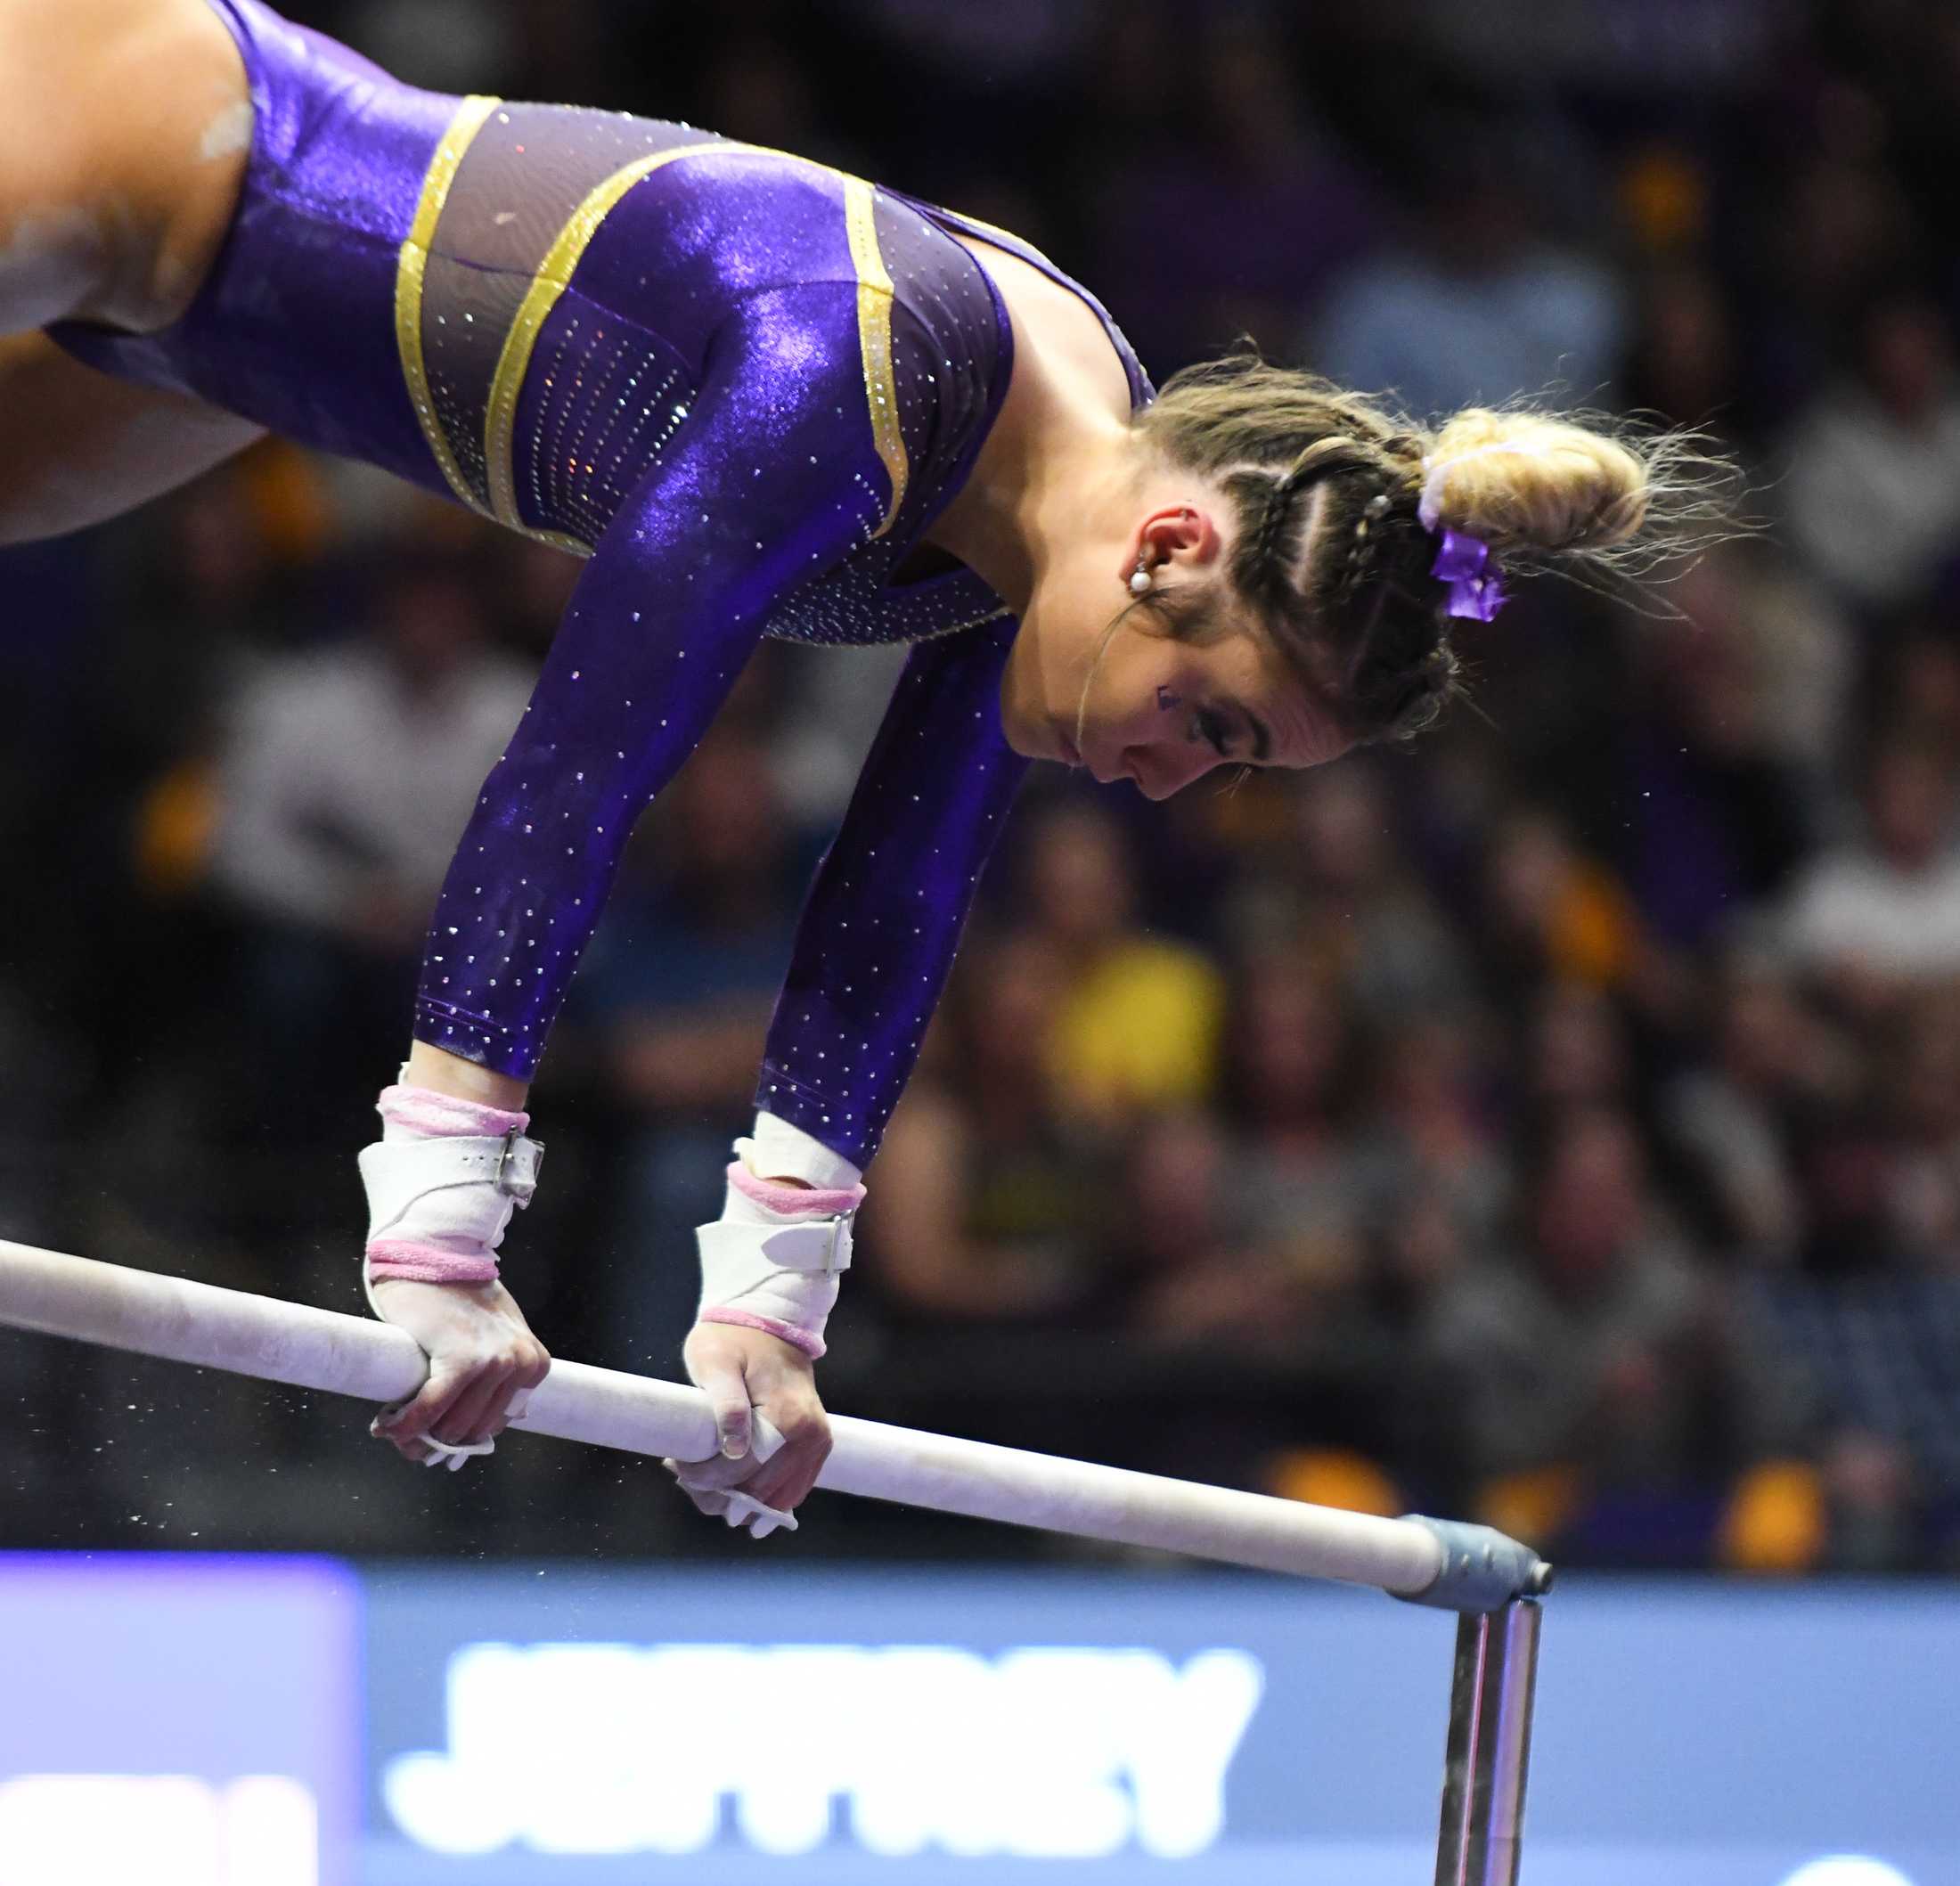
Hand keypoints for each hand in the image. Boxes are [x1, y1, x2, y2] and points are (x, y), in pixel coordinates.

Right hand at [368, 1277, 550, 1467]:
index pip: (496, 1424)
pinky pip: (429, 1410)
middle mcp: (521, 1365)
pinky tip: (386, 1425)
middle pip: (473, 1431)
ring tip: (393, 1428)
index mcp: (534, 1365)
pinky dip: (405, 1425)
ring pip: (450, 1428)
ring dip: (415, 1437)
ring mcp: (495, 1363)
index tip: (430, 1438)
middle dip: (435, 1441)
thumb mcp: (496, 1334)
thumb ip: (496, 1375)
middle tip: (404, 1435)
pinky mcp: (462, 1359)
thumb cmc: (460, 1297)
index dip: (459, 1437)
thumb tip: (473, 1436)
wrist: (437, 1256)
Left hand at [674, 1321, 830, 1520]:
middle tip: (682, 1472)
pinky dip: (757, 1495)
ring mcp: (817, 1445)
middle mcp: (811, 1436)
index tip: (676, 1464)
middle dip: (716, 1492)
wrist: (769, 1326)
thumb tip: (735, 1450)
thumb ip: (727, 1404)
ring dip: (736, 1499)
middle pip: (759, 1492)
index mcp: (789, 1416)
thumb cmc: (734, 1340)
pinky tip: (729, 1480)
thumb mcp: (717, 1362)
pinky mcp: (815, 1449)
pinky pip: (788, 1491)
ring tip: (704, 1476)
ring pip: (773, 1500)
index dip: (706, 1477)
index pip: (745, 1469)